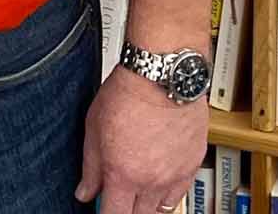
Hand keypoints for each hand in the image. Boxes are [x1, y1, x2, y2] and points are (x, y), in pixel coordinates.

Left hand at [74, 68, 207, 213]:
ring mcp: (175, 175)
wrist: (161, 76)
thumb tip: (85, 192)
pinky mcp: (193, 164)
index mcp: (123, 175)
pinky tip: (159, 179)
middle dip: (126, 209)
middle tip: (119, 195)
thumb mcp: (94, 130)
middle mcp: (151, 181)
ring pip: (161, 208)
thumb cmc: (126, 95)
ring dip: (147, 204)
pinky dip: (169, 192)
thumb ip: (90, 167)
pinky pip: (181, 192)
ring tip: (138, 190)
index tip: (102, 208)